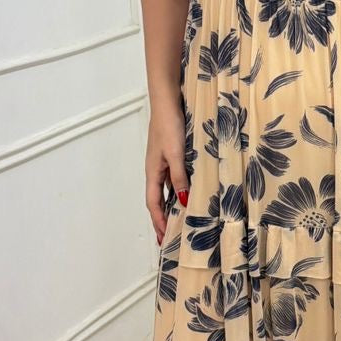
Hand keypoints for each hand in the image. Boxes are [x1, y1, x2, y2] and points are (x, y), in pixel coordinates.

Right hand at [146, 104, 187, 244]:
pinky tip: (187, 193)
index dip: (158, 221)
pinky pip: (173, 178)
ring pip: (165, 190)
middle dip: (162, 219)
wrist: (167, 101)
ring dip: (170, 206)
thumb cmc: (169, 126)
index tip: (164, 238)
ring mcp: (162, 162)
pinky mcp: (171, 154)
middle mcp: (156, 170)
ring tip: (179, 221)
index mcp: (153, 172)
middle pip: (157, 200)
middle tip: (169, 236)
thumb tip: (183, 202)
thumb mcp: (175, 154)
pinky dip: (178, 190)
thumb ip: (179, 177)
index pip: (153, 203)